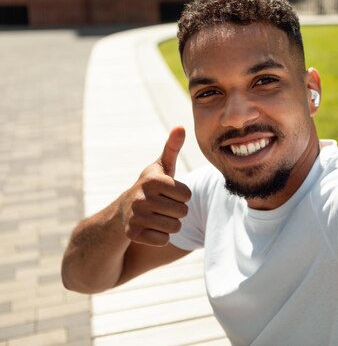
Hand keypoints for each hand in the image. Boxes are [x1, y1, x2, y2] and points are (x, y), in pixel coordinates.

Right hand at [121, 126, 191, 245]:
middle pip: (183, 212)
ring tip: (156, 216)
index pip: (187, 195)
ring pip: (175, 227)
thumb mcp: (161, 167)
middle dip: (176, 211)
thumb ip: (172, 147)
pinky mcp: (133, 234)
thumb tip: (181, 126)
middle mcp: (143, 198)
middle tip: (161, 206)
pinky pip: (163, 240)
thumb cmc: (150, 187)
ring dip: (169, 224)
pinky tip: (149, 228)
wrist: (121, 212)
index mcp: (154, 180)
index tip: (167, 193)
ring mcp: (136, 217)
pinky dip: (160, 236)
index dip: (181, 196)